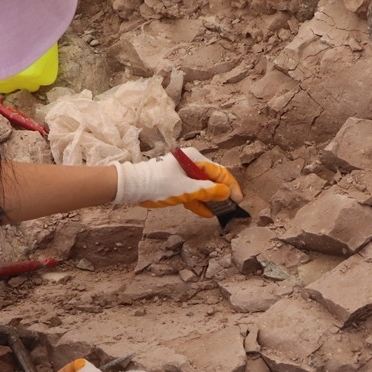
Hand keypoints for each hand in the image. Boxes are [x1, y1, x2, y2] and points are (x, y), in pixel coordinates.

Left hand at [113, 148, 243, 217]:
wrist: (133, 187)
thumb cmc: (158, 183)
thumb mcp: (187, 189)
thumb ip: (208, 191)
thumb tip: (226, 193)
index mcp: (194, 159)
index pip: (219, 172)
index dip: (230, 186)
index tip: (237, 199)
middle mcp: (190, 163)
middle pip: (212, 179)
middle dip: (221, 193)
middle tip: (230, 207)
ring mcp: (182, 173)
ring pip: (202, 187)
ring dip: (210, 199)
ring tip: (220, 211)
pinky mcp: (175, 183)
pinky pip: (192, 192)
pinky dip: (198, 201)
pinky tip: (206, 212)